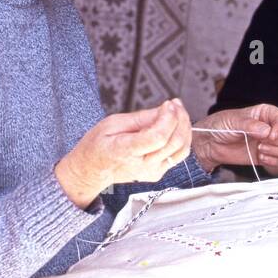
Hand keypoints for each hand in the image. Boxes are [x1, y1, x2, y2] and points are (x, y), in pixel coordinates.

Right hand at [56, 98, 191, 208]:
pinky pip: (179, 155)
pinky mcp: (159, 173)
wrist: (92, 169)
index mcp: (125, 152)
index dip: (168, 118)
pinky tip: (175, 125)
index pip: (157, 138)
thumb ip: (141, 118)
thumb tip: (165, 110)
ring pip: (182, 150)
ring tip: (177, 111)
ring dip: (185, 127)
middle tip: (175, 104)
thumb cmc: (99, 145)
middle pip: (174, 142)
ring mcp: (152, 172)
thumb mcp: (112, 123)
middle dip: (180, 118)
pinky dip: (182, 137)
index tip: (168, 104)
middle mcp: (142, 166)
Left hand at [193, 103, 277, 172]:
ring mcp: (271, 143)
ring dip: (277, 152)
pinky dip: (274, 161)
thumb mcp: (233, 121)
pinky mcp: (267, 156)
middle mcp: (272, 127)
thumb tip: (266, 131)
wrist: (210, 145)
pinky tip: (261, 157)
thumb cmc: (220, 126)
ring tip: (260, 150)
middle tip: (263, 144)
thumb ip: (250, 125)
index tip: (270, 136)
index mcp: (266, 114)